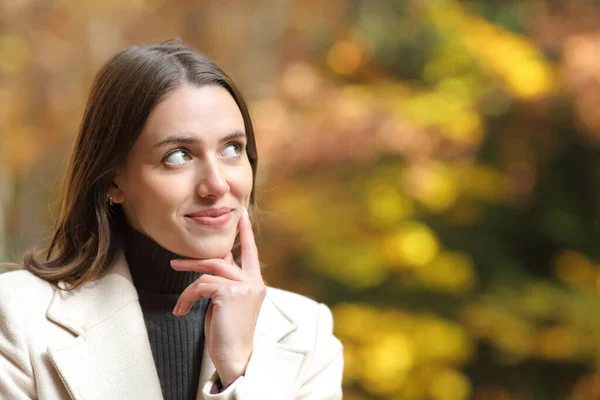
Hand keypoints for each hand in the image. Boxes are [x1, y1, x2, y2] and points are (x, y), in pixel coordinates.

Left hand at [170, 207, 265, 387]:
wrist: (234, 355)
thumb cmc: (227, 332)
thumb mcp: (227, 302)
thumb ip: (225, 282)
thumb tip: (214, 264)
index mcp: (255, 283)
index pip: (250, 252)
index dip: (246, 233)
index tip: (242, 215)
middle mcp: (253, 282)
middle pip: (221, 258)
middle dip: (195, 259)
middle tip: (174, 262)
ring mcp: (244, 286)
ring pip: (210, 268)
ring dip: (187, 274)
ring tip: (171, 278)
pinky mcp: (230, 293)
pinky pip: (201, 286)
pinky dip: (187, 297)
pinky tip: (181, 310)